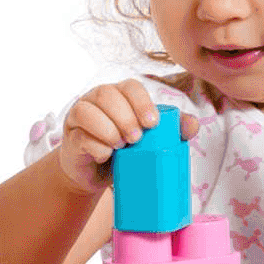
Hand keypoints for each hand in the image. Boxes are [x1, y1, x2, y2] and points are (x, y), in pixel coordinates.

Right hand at [55, 80, 199, 197]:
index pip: (130, 86)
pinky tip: (106, 154)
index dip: (141, 102)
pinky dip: (96, 145)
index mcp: (119, 96)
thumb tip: (193, 125)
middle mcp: (96, 100)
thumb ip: (172, 132)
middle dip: (125, 116)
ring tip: (122, 146)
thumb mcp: (149, 143)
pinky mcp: (70, 138)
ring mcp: (80, 117)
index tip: (153, 123)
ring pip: (88, 111)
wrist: (96, 177)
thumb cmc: (124, 154)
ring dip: (109, 129)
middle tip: (137, 139)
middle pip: (107, 94)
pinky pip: (80, 136)